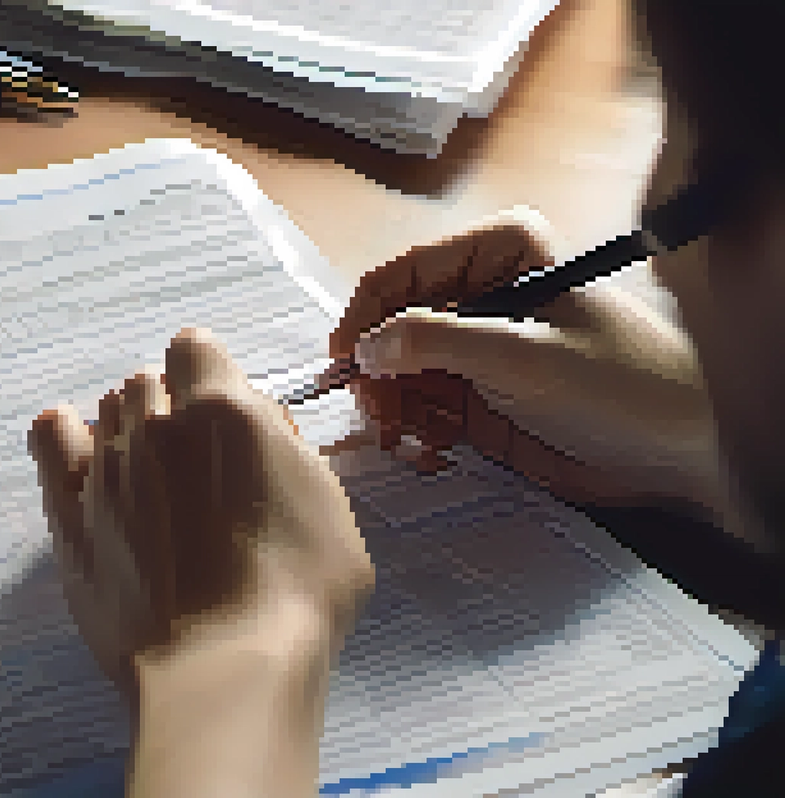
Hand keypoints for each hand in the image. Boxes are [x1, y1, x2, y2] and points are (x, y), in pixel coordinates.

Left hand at [28, 328, 373, 712]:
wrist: (223, 667)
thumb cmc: (296, 596)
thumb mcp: (328, 506)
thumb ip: (286, 451)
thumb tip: (259, 428)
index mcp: (223, 410)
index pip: (196, 349)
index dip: (210, 377)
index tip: (225, 417)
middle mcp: (155, 426)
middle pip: (148, 384)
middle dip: (171, 411)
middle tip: (198, 469)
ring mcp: (105, 469)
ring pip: (106, 412)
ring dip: (128, 432)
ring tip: (151, 482)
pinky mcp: (69, 515)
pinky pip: (49, 440)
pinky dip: (61, 435)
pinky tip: (73, 446)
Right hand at [330, 210, 723, 515]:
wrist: (682, 447)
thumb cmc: (623, 384)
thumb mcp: (524, 357)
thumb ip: (437, 342)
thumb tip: (363, 347)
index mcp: (498, 253)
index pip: (400, 274)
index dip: (362, 319)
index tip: (343, 365)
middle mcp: (481, 293)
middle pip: (389, 326)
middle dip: (376, 374)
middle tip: (378, 417)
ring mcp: (478, 347)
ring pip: (397, 371)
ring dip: (392, 408)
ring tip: (407, 441)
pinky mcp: (479, 396)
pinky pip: (420, 406)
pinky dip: (414, 429)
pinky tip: (431, 450)